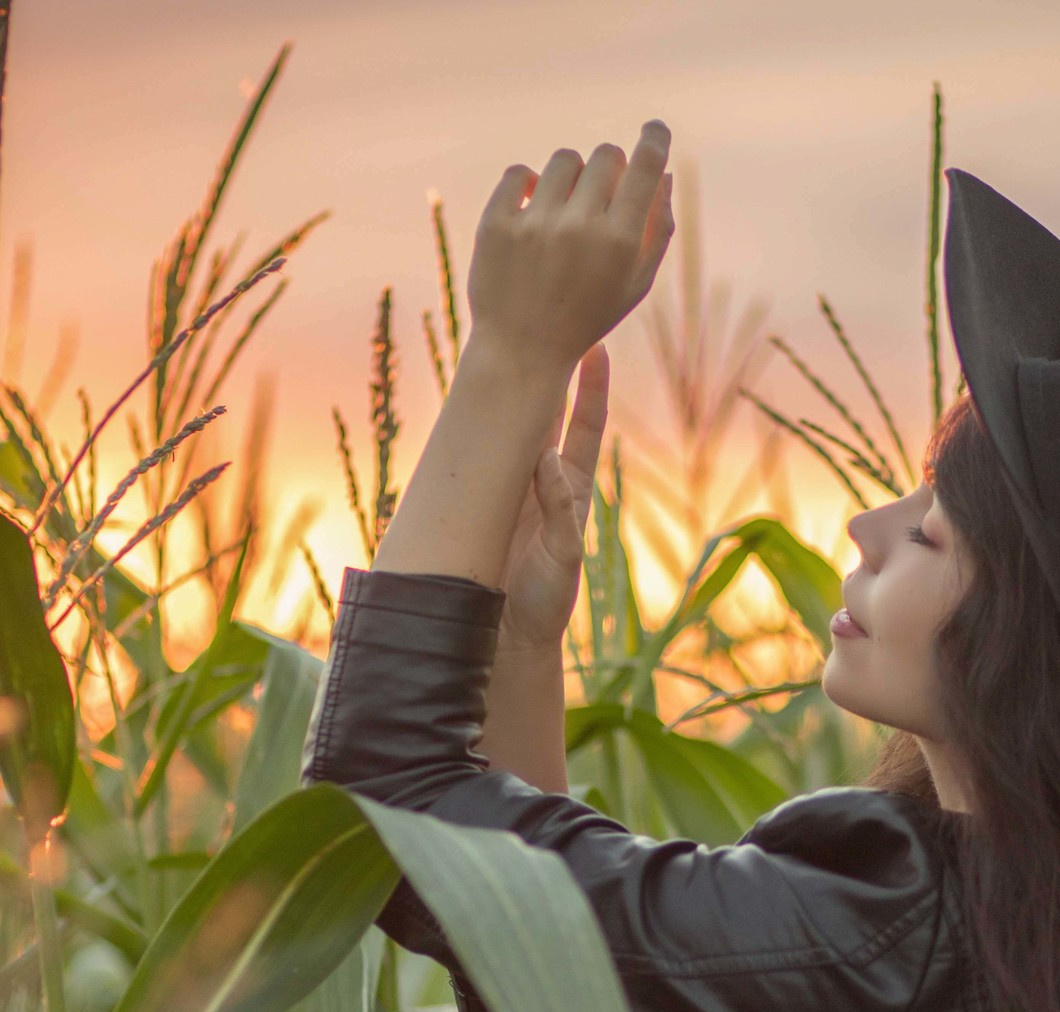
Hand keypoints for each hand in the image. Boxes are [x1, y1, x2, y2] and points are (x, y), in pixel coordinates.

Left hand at [467, 121, 674, 374]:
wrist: (522, 351)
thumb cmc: (587, 316)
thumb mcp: (634, 283)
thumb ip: (658, 229)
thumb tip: (665, 173)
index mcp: (619, 241)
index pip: (645, 165)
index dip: (655, 139)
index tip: (654, 129)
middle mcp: (579, 227)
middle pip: (605, 155)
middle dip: (609, 168)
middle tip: (600, 195)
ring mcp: (535, 223)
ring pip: (563, 160)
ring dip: (569, 177)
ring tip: (565, 206)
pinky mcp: (497, 224)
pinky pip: (518, 172)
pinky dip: (528, 182)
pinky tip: (533, 202)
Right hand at [498, 348, 609, 652]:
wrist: (506, 637)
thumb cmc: (545, 602)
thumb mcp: (564, 557)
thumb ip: (561, 512)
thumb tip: (547, 460)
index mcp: (570, 487)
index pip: (584, 423)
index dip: (591, 386)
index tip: (595, 345)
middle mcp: (538, 480)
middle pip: (544, 412)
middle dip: (544, 370)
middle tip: (542, 327)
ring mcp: (506, 488)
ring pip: (506, 429)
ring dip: (504, 393)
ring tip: (501, 350)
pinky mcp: (476, 501)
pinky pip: (473, 457)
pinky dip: (471, 429)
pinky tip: (464, 403)